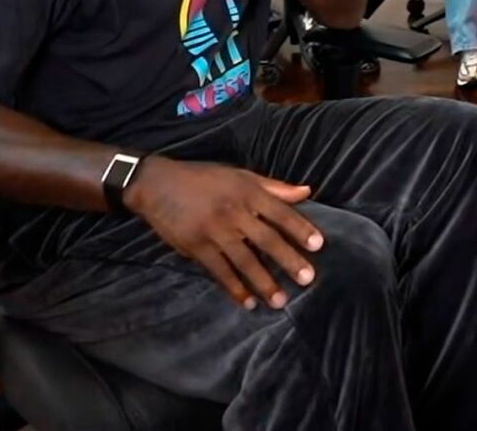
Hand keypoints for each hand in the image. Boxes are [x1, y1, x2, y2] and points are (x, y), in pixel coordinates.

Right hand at [123, 157, 324, 309]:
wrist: (157, 184)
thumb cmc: (203, 178)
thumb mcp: (239, 175)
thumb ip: (274, 187)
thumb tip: (307, 191)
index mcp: (247, 191)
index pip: (280, 212)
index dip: (300, 228)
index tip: (318, 245)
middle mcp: (233, 211)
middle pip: (266, 239)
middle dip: (288, 260)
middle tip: (307, 279)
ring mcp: (214, 231)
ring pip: (244, 260)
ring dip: (263, 282)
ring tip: (280, 300)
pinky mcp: (196, 247)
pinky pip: (220, 271)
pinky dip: (234, 287)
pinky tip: (248, 302)